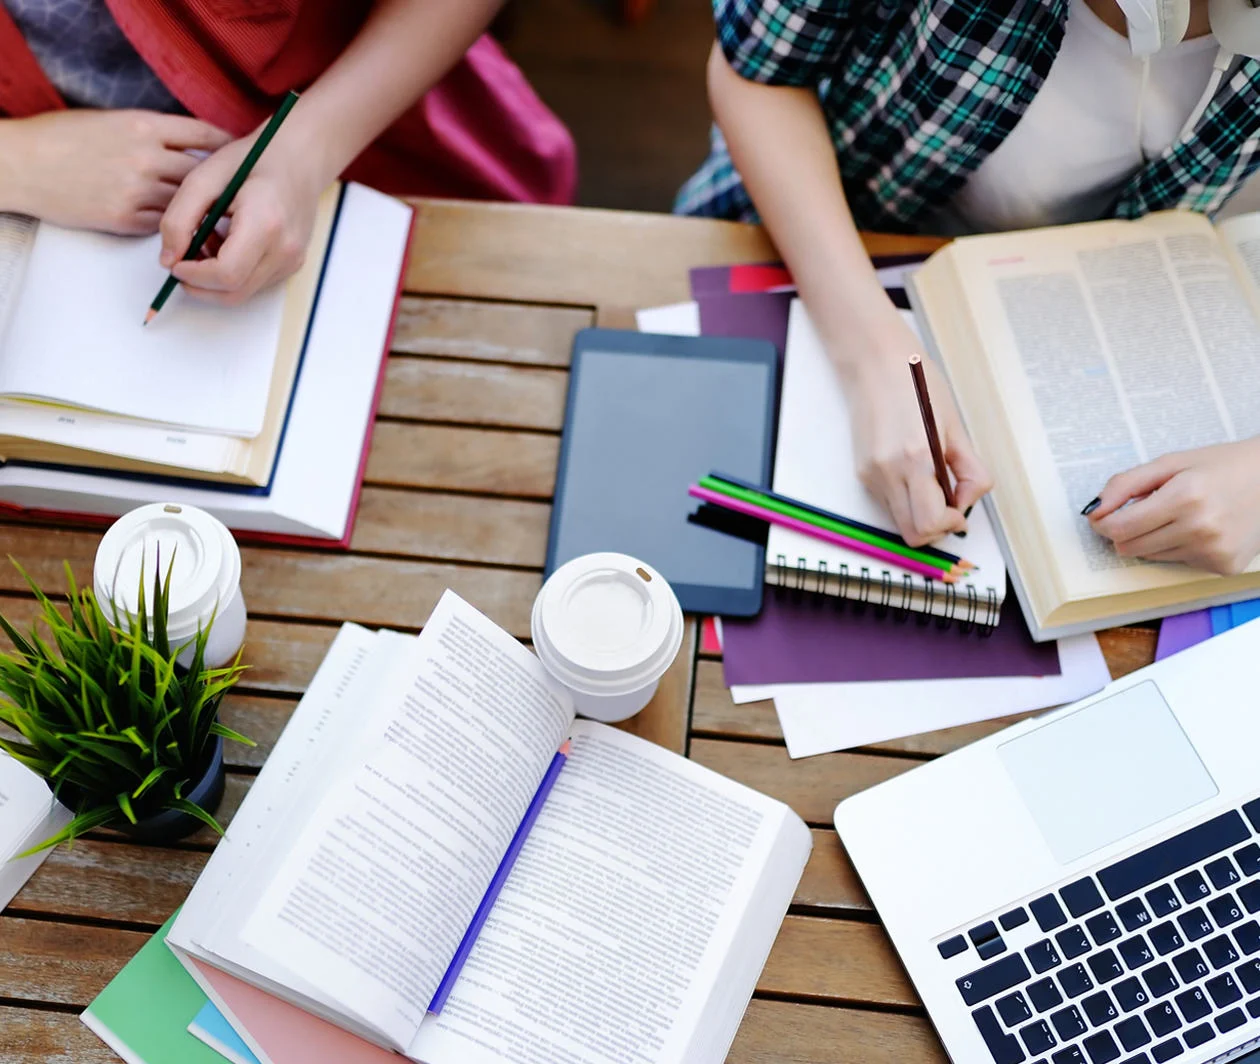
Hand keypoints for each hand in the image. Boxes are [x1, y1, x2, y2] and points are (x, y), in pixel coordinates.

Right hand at [0, 110, 230, 234]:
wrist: (21, 165)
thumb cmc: (62, 138)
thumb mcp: (111, 120)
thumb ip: (152, 131)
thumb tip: (191, 146)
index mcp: (143, 124)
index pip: (203, 133)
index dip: (227, 145)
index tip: (239, 153)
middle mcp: (144, 156)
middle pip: (203, 173)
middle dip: (222, 183)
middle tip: (239, 192)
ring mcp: (136, 190)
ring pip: (188, 203)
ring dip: (203, 210)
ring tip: (220, 215)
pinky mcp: (125, 218)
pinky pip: (165, 224)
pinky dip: (177, 225)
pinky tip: (186, 227)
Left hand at [160, 131, 322, 305]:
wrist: (300, 158)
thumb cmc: (253, 160)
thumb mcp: (204, 177)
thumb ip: (179, 217)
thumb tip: (168, 259)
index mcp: (265, 223)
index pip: (226, 273)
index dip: (194, 276)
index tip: (174, 263)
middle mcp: (285, 250)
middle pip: (234, 292)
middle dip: (200, 285)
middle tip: (181, 262)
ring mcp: (292, 261)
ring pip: (243, 292)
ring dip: (215, 279)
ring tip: (206, 243)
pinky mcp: (293, 265)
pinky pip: (256, 284)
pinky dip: (232, 274)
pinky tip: (225, 245)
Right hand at [843, 344, 992, 546]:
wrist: (874, 363)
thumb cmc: (916, 384)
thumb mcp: (955, 426)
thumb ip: (970, 470)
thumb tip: (967, 501)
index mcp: (915, 458)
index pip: (930, 523)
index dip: (950, 524)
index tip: (960, 509)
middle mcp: (887, 473)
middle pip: (912, 534)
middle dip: (937, 527)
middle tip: (950, 503)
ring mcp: (871, 475)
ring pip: (900, 522)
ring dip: (921, 514)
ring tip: (933, 482)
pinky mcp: (863, 473)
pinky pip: (889, 503)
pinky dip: (907, 499)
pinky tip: (915, 471)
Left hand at [1088, 439, 1259, 574]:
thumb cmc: (1220, 466)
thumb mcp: (1171, 463)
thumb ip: (1126, 484)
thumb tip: (1094, 510)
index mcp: (1185, 497)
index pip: (1120, 527)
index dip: (1104, 523)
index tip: (1103, 515)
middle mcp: (1201, 528)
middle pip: (1130, 547)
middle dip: (1126, 531)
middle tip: (1142, 511)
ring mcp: (1214, 551)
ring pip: (1152, 557)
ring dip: (1154, 539)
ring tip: (1180, 515)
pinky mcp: (1224, 566)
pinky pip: (1180, 563)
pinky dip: (1180, 547)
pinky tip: (1201, 528)